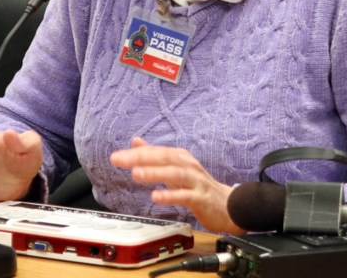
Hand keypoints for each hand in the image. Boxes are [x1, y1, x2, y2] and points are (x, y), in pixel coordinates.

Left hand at [110, 136, 245, 233]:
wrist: (230, 205)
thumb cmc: (199, 186)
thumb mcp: (175, 167)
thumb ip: (155, 155)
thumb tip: (135, 141)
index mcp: (179, 157)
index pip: (154, 152)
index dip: (135, 153)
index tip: (116, 157)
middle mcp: (187, 165)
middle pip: (162, 158)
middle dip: (139, 158)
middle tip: (118, 160)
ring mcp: (195, 181)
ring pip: (174, 174)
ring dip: (154, 173)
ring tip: (135, 174)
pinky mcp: (201, 198)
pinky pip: (184, 195)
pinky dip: (170, 195)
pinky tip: (156, 197)